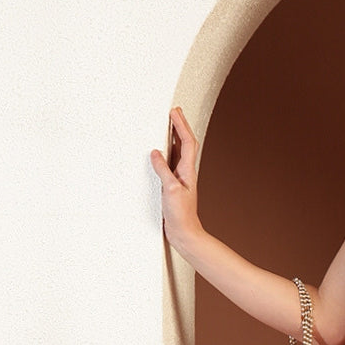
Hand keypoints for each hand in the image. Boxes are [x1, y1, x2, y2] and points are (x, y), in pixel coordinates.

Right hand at [149, 106, 201, 251]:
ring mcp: (181, 178)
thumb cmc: (181, 215)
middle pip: (186, 143)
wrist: (184, 233)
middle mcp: (186, 172)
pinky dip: (168, 151)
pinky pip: (171, 162)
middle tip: (173, 111)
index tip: (174, 112)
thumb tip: (156, 153)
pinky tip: (161, 151)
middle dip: (180, 126)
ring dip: (175, 136)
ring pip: (179, 151)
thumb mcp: (171, 190)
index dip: (181, 126)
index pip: (187, 142)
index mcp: (188, 171)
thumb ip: (163, 170)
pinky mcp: (174, 184)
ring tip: (169, 124)